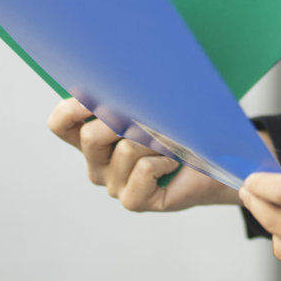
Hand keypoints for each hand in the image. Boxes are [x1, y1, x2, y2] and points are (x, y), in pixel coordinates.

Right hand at [47, 97, 243, 211]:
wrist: (219, 158)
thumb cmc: (186, 126)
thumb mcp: (156, 103)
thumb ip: (131, 94)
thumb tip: (118, 79)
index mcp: (95, 136)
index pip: (61, 123)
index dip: (71, 108)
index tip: (93, 94)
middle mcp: (98, 163)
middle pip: (91, 136)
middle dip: (125, 120)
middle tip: (153, 118)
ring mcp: (114, 184)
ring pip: (124, 150)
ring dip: (156, 139)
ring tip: (172, 142)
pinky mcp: (134, 200)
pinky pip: (143, 171)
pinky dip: (165, 159)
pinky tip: (175, 162)